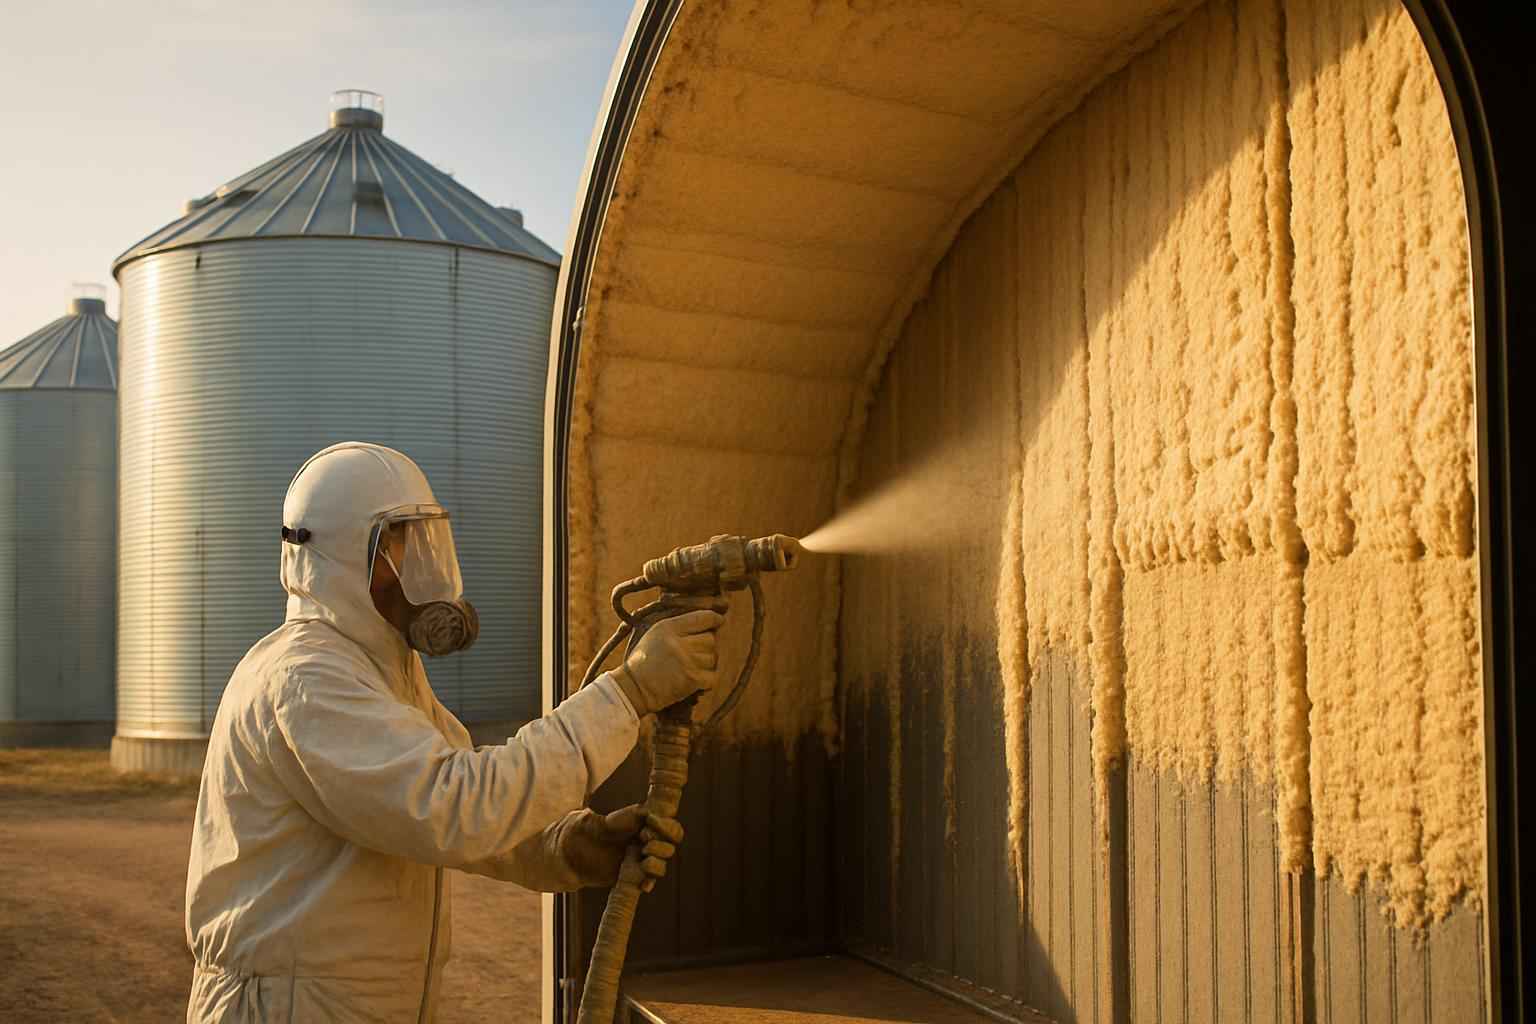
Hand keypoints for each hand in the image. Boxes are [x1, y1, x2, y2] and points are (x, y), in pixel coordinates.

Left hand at [558, 805, 683, 890]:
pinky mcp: (630, 877)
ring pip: (661, 865)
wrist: (567, 854)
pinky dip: (648, 883)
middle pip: (670, 846)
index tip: (651, 822)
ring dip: (657, 864)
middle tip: (645, 845)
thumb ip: (627, 814)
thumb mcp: (606, 816)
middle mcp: (643, 842)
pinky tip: (643, 885)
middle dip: (662, 846)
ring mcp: (638, 861)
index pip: (668, 825)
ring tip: (644, 863)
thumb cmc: (582, 829)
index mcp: (641, 824)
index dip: (666, 825)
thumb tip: (649, 810)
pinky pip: (646, 882)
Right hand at [615, 610, 723, 715]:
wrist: (633, 688)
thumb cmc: (644, 661)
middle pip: (710, 639)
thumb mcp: (655, 634)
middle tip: (693, 654)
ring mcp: (687, 661)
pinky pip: (713, 676)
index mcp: (668, 627)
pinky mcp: (692, 679)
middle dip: (705, 646)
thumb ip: (678, 625)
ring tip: (689, 668)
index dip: (714, 619)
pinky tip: (695, 680)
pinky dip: (707, 680)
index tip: (719, 621)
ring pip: (713, 658)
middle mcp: (678, 642)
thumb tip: (708, 619)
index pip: (702, 617)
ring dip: (705, 664)